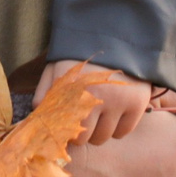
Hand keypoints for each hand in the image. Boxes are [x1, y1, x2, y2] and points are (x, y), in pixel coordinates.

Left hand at [35, 60, 153, 143]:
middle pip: (85, 138)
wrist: (118, 38)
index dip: (64, 130)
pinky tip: (115, 113)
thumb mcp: (57, 68)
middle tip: (84, 120)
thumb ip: (45, 92)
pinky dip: (118, 128)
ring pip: (104, 137)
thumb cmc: (81, 57)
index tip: (67, 125)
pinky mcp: (137, 103)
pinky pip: (123, 132)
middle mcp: (94, 95)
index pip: (63, 128)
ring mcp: (118, 100)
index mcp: (70, 86)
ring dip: (100, 131)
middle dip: (82, 133)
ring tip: (100, 114)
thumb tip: (39, 117)